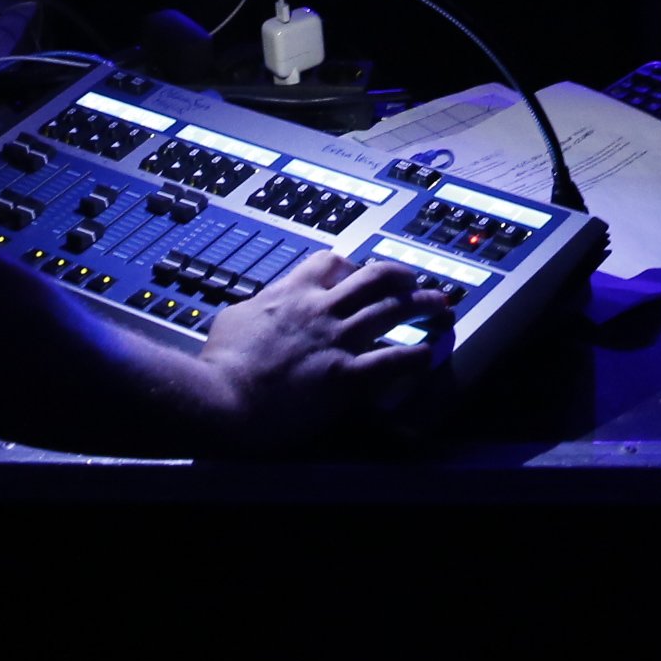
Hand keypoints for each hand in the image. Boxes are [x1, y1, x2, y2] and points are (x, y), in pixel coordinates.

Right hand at [197, 251, 448, 444]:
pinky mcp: (344, 377)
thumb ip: (255, 308)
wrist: (219, 398)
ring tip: (441, 306)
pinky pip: (391, 360)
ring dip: (422, 306)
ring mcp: (336, 341)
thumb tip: (258, 308)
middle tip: (418, 281)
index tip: (360, 272)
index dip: (351, 265)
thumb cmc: (219, 365)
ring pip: (391, 310)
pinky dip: (415, 356)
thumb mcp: (232, 319)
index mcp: (290, 293)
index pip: (330, 262)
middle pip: (374, 277)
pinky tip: (428, 355)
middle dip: (402, 276)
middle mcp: (319, 309)